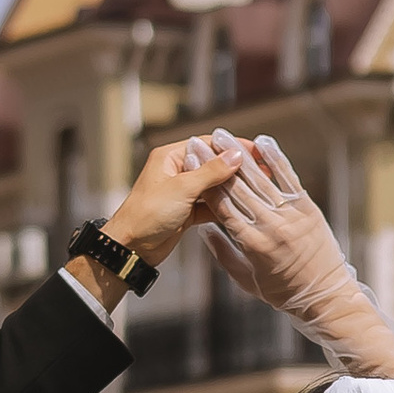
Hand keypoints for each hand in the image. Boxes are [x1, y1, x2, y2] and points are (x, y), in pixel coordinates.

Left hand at [90, 133, 247, 285]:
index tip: (256, 152)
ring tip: (257, 190)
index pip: (207, 144)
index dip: (232, 147)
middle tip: (262, 172)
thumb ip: (211, 172)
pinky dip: (223, 207)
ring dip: (232, 189)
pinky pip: (209, 205)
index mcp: (170, 157)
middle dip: (236, 169)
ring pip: (213, 187)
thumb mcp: (182, 188)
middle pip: (212, 165)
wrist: (131, 248)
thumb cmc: (146, 214)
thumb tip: (235, 155)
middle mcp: (176, 172)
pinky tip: (241, 209)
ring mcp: (182, 193)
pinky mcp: (185, 212)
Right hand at [191, 136, 393, 392]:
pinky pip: (289, 177)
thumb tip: (203, 231)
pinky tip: (262, 140)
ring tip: (222, 134)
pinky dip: (275, 158)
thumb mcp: (246, 280)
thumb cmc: (282, 293)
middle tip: (198, 139)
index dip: (204, 181)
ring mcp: (291, 215)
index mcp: (252, 244)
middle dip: (216, 162)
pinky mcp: (308, 208)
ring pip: (260, 178)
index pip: (221, 206)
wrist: (326, 296)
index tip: (190, 164)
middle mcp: (270, 226)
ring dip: (240, 153)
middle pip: (237, 188)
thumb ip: (224, 254)